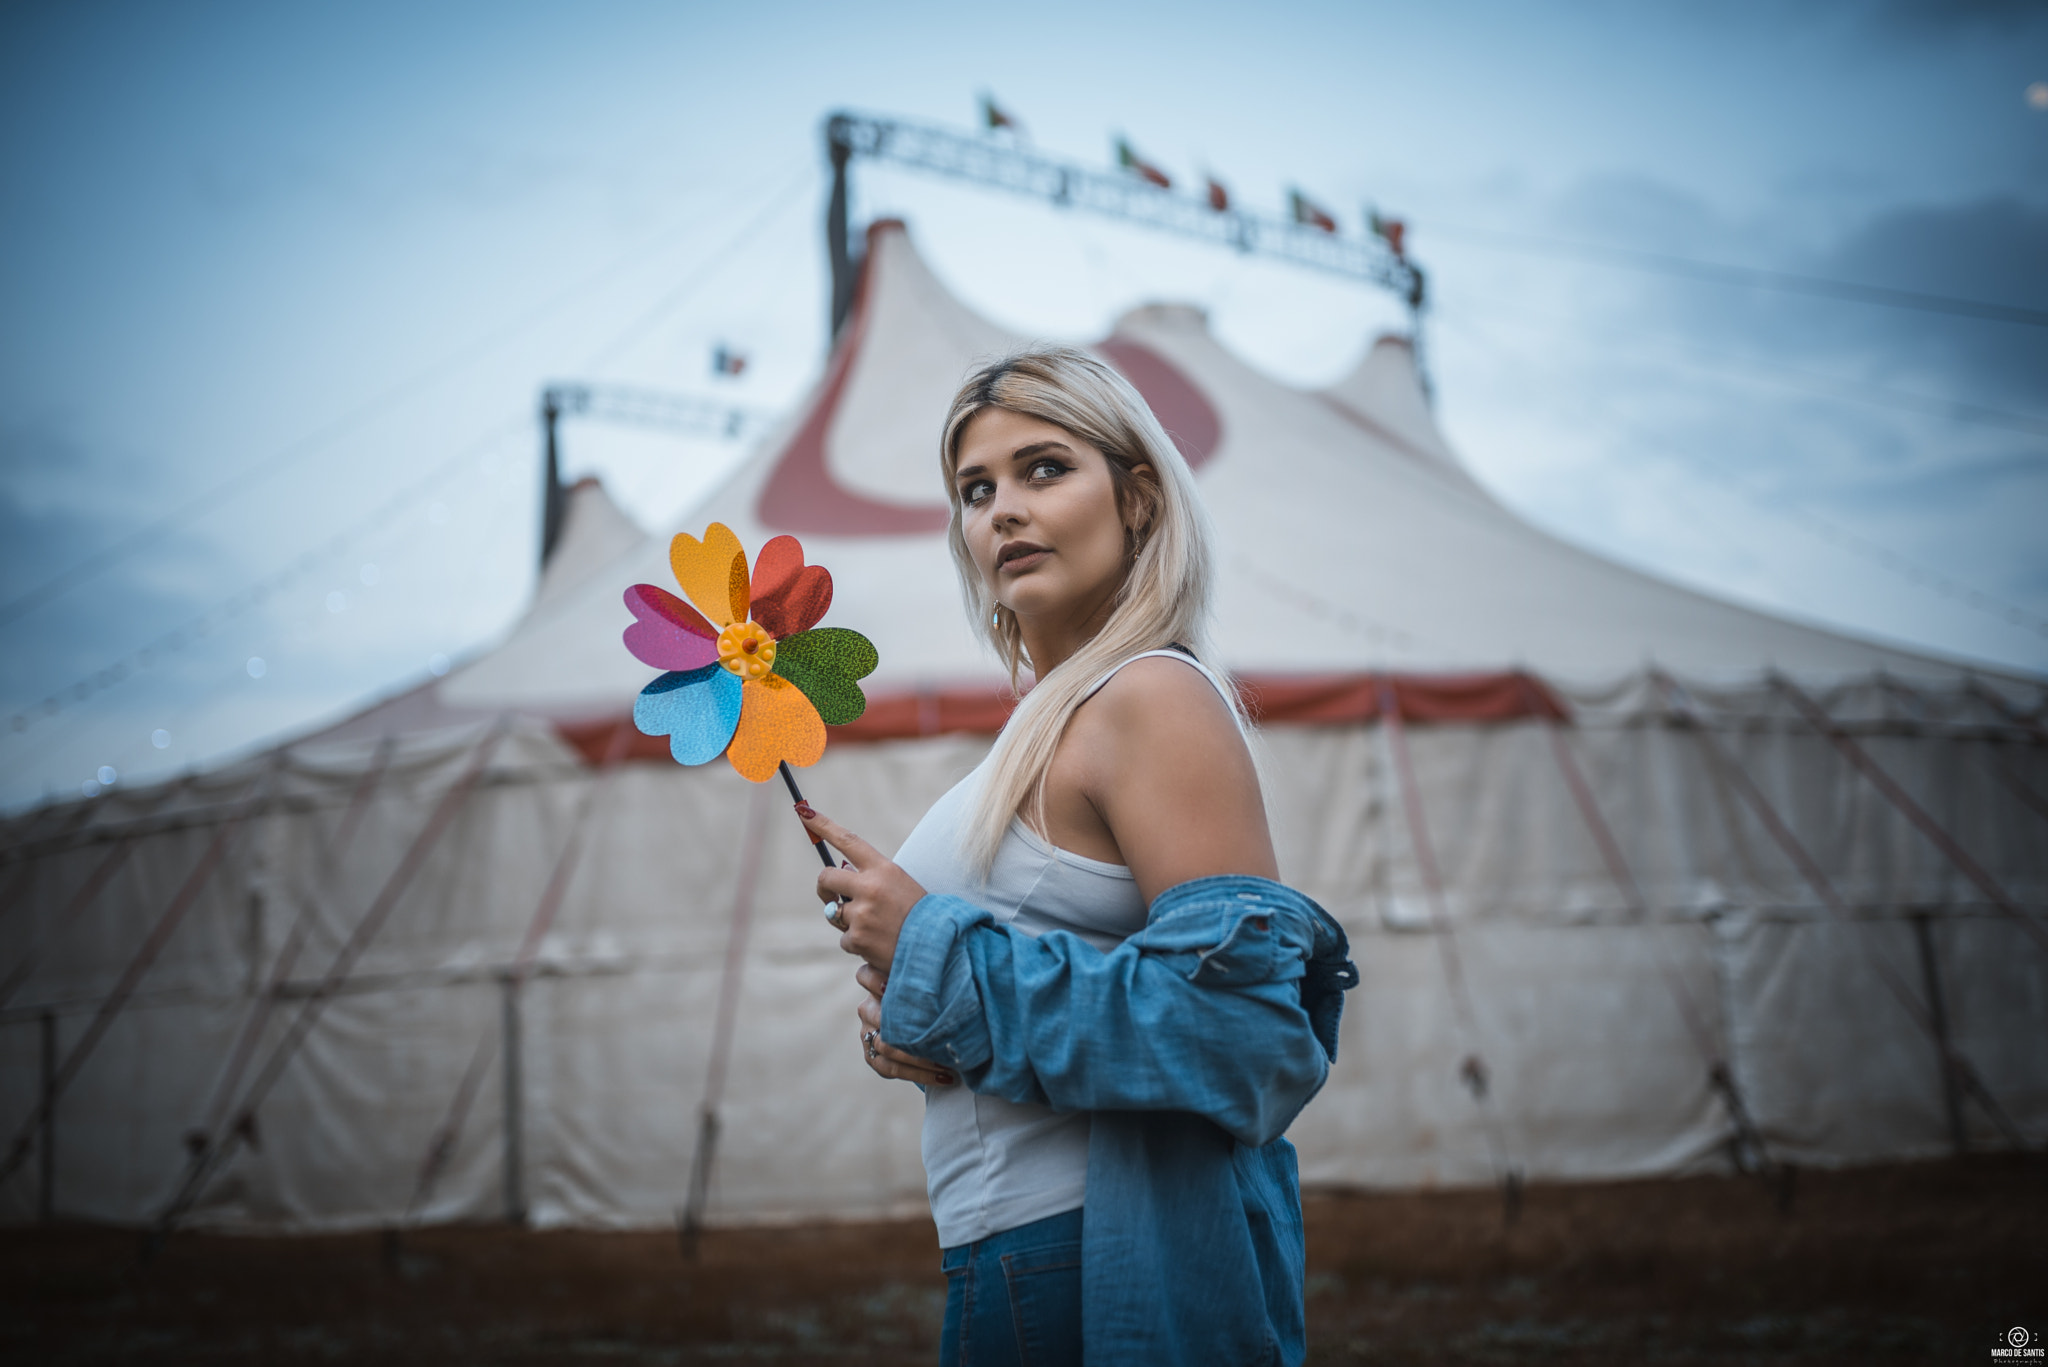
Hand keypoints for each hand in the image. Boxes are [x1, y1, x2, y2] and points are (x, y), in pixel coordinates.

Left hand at [799, 804, 926, 972]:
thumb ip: (871, 881)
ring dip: (849, 922)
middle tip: (833, 896)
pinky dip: (858, 944)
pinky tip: (879, 946)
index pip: (848, 841)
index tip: (805, 812)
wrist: (940, 949)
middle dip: (825, 887)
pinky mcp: (857, 938)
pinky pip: (845, 939)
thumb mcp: (900, 886)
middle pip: (826, 877)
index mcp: (884, 869)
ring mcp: (862, 914)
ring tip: (877, 929)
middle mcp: (869, 888)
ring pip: (835, 913)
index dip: (824, 825)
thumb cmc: (920, 916)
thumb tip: (839, 885)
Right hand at [855, 964, 954, 1086]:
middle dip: (913, 1030)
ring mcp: (867, 1032)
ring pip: (886, 1048)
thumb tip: (947, 965)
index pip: (866, 976)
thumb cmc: (930, 994)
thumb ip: (925, 974)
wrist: (927, 1023)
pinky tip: (943, 1077)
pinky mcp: (871, 1055)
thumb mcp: (925, 980)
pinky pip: (889, 1069)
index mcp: (877, 982)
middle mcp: (868, 1007)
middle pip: (881, 1018)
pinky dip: (919, 1075)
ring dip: (920, 1059)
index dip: (877, 981)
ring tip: (949, 1063)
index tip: (895, 988)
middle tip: (944, 1036)